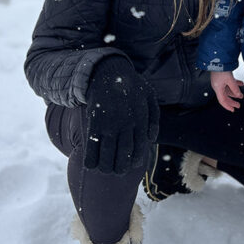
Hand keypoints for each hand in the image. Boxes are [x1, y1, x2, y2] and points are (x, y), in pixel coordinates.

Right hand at [83, 57, 159, 173]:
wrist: (108, 71)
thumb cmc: (131, 85)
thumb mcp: (149, 96)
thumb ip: (153, 118)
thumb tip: (151, 139)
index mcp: (140, 119)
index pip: (139, 148)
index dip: (135, 161)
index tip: (132, 165)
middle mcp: (125, 124)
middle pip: (123, 155)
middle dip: (120, 168)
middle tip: (117, 172)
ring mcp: (109, 124)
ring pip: (107, 154)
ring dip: (105, 167)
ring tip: (104, 170)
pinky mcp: (94, 122)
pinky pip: (91, 146)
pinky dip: (90, 159)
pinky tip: (90, 164)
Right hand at [211, 71, 243, 111]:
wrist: (217, 59)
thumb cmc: (221, 68)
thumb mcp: (230, 80)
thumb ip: (235, 88)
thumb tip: (238, 95)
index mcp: (218, 88)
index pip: (222, 101)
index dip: (228, 106)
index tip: (233, 109)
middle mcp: (217, 86)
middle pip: (225, 96)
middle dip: (232, 100)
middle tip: (238, 105)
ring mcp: (219, 82)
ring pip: (227, 90)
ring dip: (234, 92)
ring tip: (241, 94)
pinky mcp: (221, 77)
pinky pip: (228, 84)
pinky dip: (234, 85)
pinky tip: (240, 84)